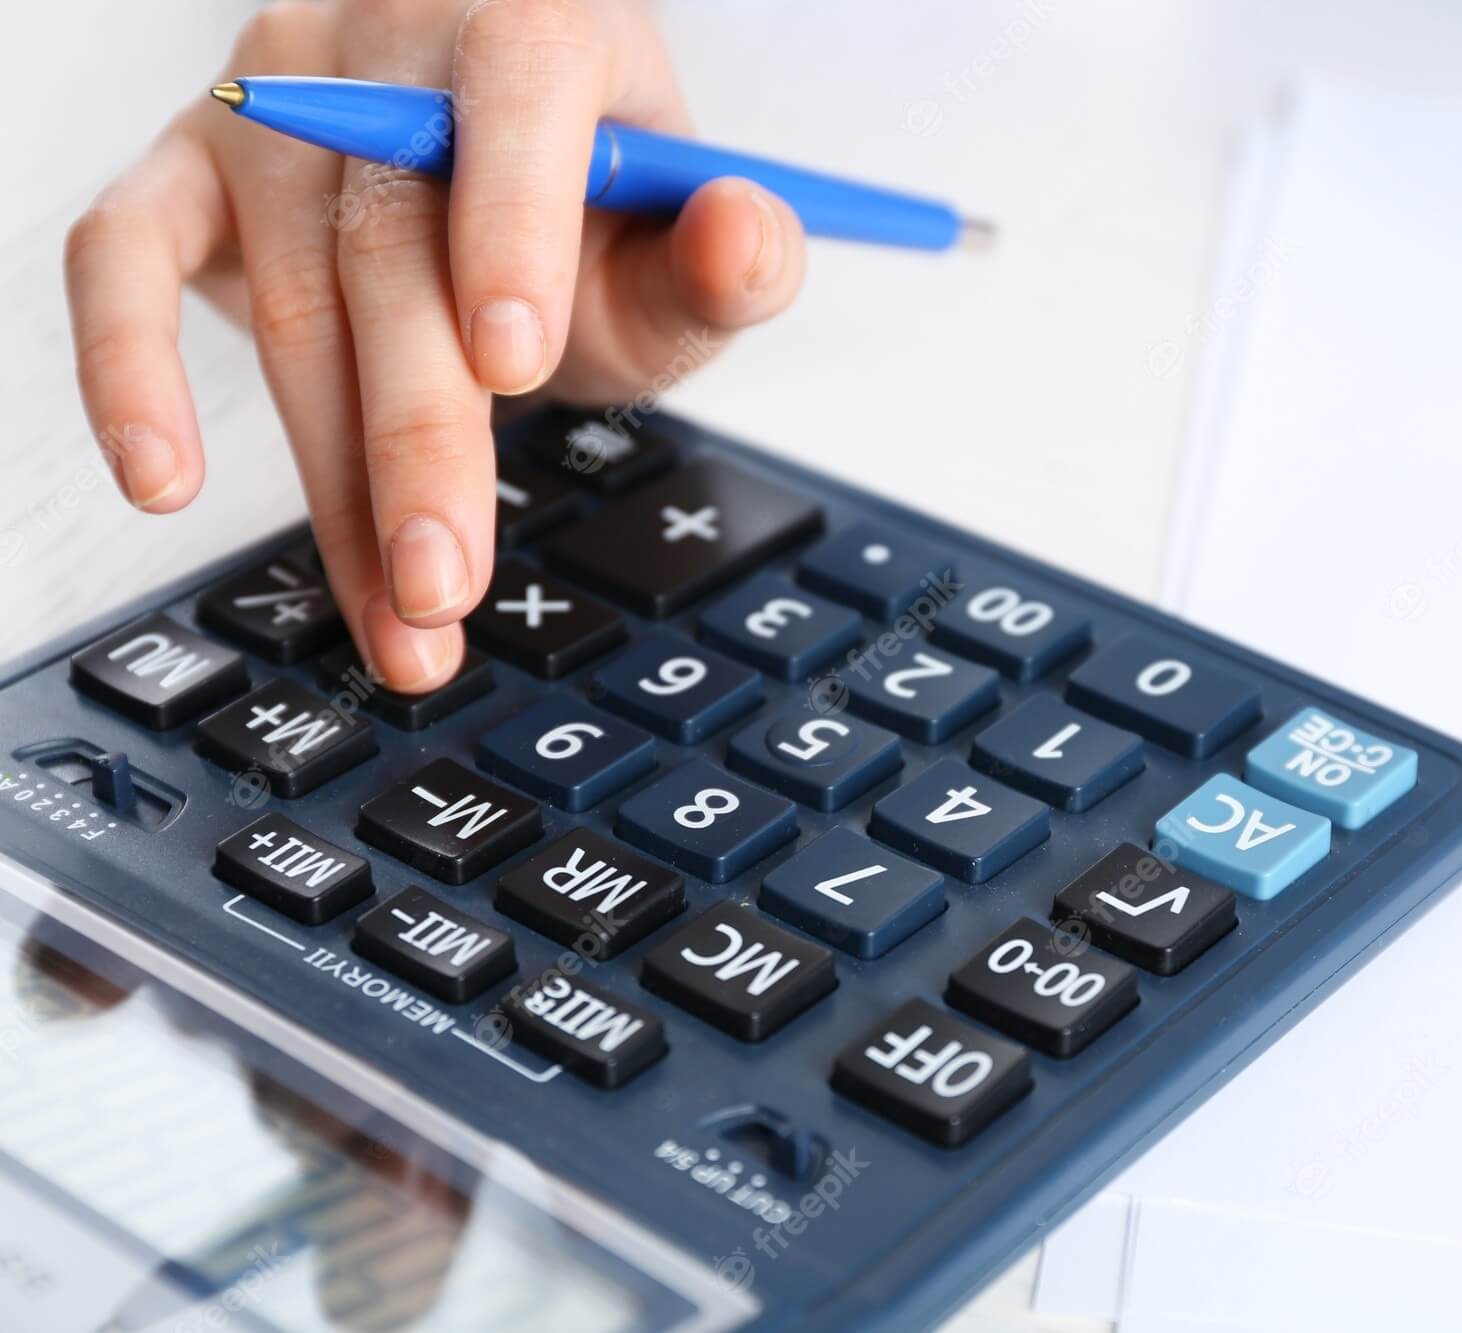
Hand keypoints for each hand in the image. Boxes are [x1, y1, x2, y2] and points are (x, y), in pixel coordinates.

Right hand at [66, 0, 806, 689]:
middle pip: (391, 243)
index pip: (517, 95)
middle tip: (444, 581)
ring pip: (286, 297)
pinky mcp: (183, 169)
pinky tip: (164, 480)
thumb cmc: (590, 210)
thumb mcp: (671, 241)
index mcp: (533, 26)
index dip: (511, 224)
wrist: (489, 175)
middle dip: (420, 436)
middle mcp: (384, 49)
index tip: (512, 363)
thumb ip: (723, 258)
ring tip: (396, 617)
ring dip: (336, 481)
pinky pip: (117, 255)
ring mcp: (270, 102)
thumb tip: (745, 237)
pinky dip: (127, 368)